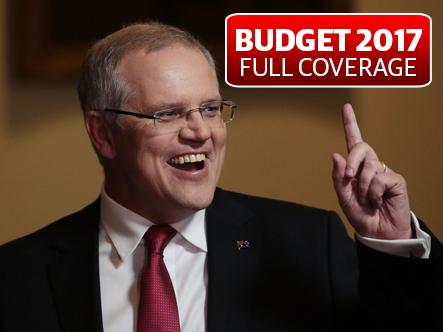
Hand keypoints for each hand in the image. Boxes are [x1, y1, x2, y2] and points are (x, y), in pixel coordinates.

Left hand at [332, 104, 411, 239]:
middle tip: (350, 178)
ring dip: (362, 186)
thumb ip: (339, 177)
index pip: (353, 141)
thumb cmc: (361, 214)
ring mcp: (384, 171)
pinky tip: (377, 200)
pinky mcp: (396, 180)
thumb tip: (336, 155)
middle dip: (352, 162)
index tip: (346, 107)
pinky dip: (373, 192)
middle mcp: (371, 165)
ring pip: (369, 165)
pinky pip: (380, 178)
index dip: (350, 124)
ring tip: (367, 199)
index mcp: (356, 167)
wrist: (377, 232)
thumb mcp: (343, 197)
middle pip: (361, 147)